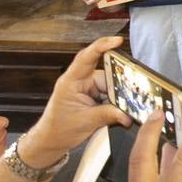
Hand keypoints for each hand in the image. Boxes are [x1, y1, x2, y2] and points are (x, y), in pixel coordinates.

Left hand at [20, 35, 129, 166]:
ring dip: (118, 97)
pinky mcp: (93, 96)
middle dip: (120, 85)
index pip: (86, 57)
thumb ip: (109, 115)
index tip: (117, 41)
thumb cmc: (58, 129)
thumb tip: (128, 114)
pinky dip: (116, 103)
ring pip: (111, 86)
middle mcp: (80, 81)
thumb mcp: (85, 122)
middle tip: (131, 96)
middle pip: (107, 75)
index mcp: (71, 81)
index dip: (102, 46)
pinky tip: (120, 111)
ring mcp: (87, 88)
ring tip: (124, 109)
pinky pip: (109, 94)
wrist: (50, 141)